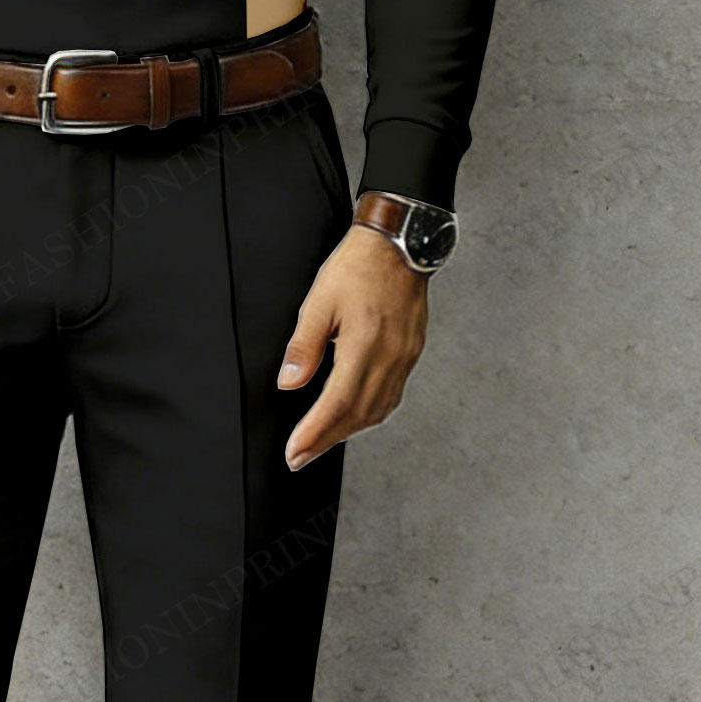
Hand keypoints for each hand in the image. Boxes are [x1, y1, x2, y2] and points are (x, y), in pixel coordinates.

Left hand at [276, 223, 430, 468]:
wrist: (400, 243)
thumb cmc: (357, 266)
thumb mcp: (319, 300)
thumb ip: (304, 345)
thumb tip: (288, 382)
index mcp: (365, 344)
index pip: (337, 403)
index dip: (314, 433)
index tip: (294, 453)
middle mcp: (390, 357)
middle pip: (358, 415)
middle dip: (326, 441)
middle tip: (300, 458)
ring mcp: (405, 357)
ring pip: (378, 409)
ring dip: (348, 431)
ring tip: (321, 442)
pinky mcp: (411, 352)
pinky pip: (391, 395)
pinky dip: (369, 413)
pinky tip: (353, 416)